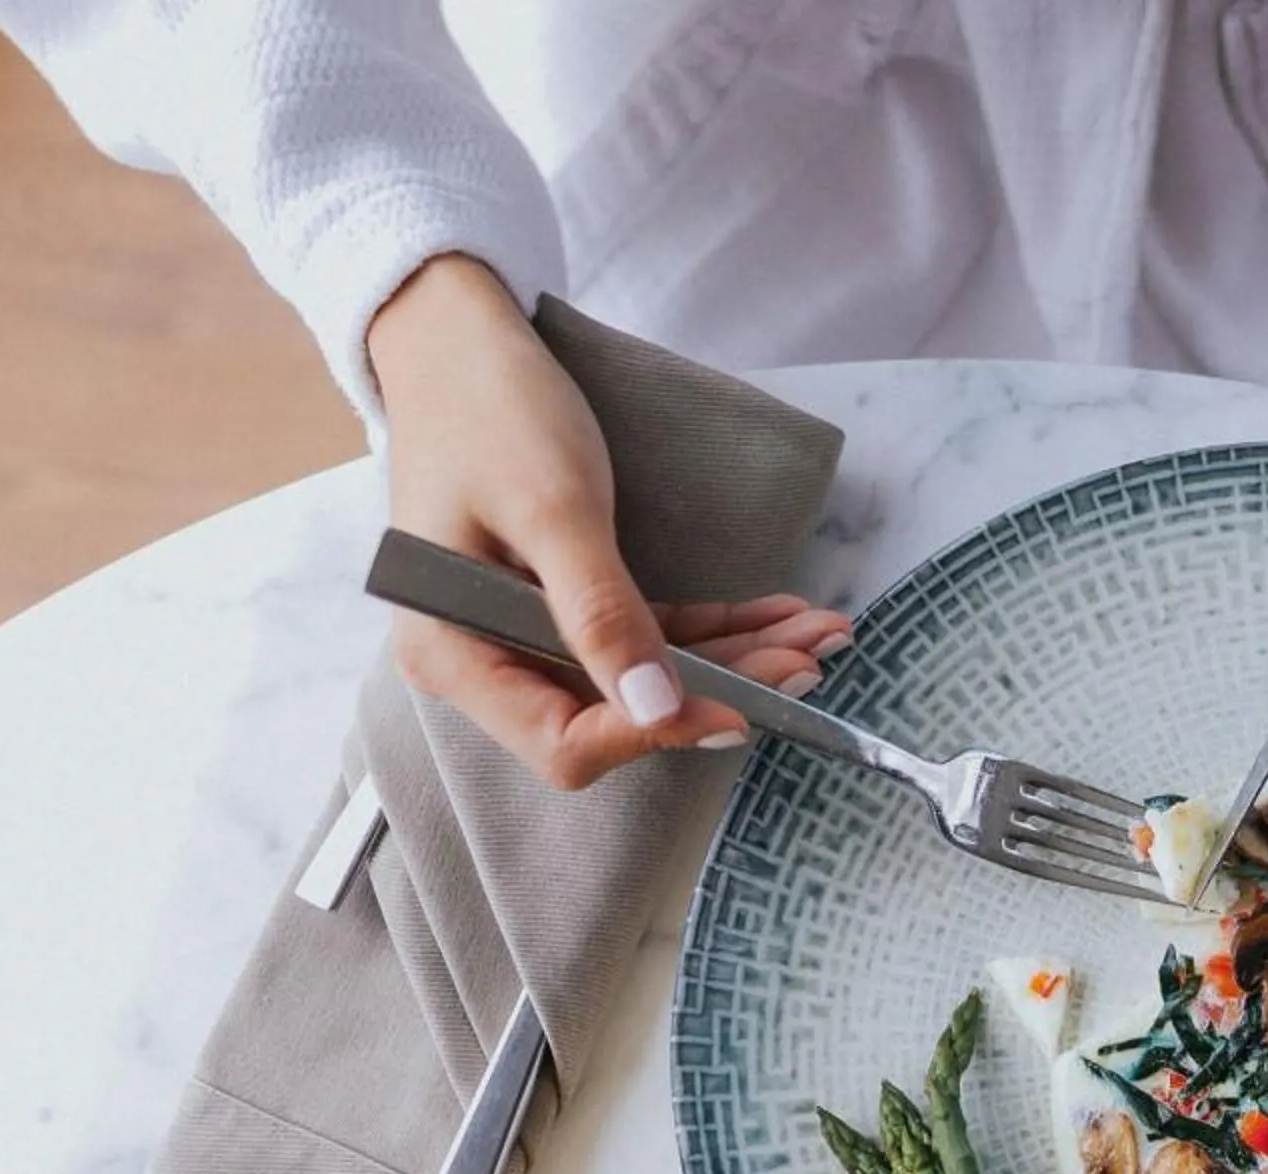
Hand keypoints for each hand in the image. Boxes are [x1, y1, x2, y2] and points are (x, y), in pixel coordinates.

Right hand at [366, 255, 849, 787]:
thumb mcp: (556, 511)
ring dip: (732, 659)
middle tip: (808, 662)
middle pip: (613, 716)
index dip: (652, 733)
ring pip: (642, 677)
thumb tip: (657, 709)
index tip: (739, 707)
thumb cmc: (488, 410)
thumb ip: (601, 616)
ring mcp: (522, 636)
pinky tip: (776, 612)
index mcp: (453, 655)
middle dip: (717, 693)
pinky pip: (643, 634)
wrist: (458, 338)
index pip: (563, 740)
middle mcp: (483, 662)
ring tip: (814, 635)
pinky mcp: (560, 606)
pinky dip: (709, 627)